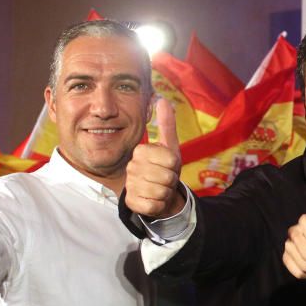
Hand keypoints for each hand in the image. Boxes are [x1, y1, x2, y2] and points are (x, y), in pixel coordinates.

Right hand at [124, 98, 184, 217]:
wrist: (160, 193)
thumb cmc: (165, 168)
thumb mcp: (170, 146)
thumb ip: (166, 124)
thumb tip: (162, 99)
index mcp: (141, 152)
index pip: (170, 159)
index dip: (174, 165)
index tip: (169, 165)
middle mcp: (132, 167)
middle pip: (167, 177)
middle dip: (172, 180)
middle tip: (165, 179)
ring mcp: (130, 185)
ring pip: (161, 192)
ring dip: (166, 193)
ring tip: (161, 188)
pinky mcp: (131, 203)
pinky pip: (154, 206)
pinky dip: (159, 205)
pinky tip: (154, 200)